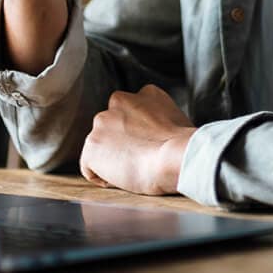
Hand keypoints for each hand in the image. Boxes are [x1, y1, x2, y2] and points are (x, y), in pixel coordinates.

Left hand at [79, 85, 195, 195]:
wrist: (177, 155)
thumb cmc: (183, 146)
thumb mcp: (176, 119)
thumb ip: (158, 119)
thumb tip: (156, 135)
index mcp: (144, 94)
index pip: (131, 113)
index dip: (138, 134)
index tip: (148, 147)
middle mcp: (119, 101)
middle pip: (112, 127)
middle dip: (121, 143)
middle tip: (140, 160)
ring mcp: (102, 122)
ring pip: (100, 146)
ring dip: (111, 159)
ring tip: (133, 170)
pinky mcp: (92, 145)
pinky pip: (90, 167)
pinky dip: (101, 177)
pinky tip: (121, 178)